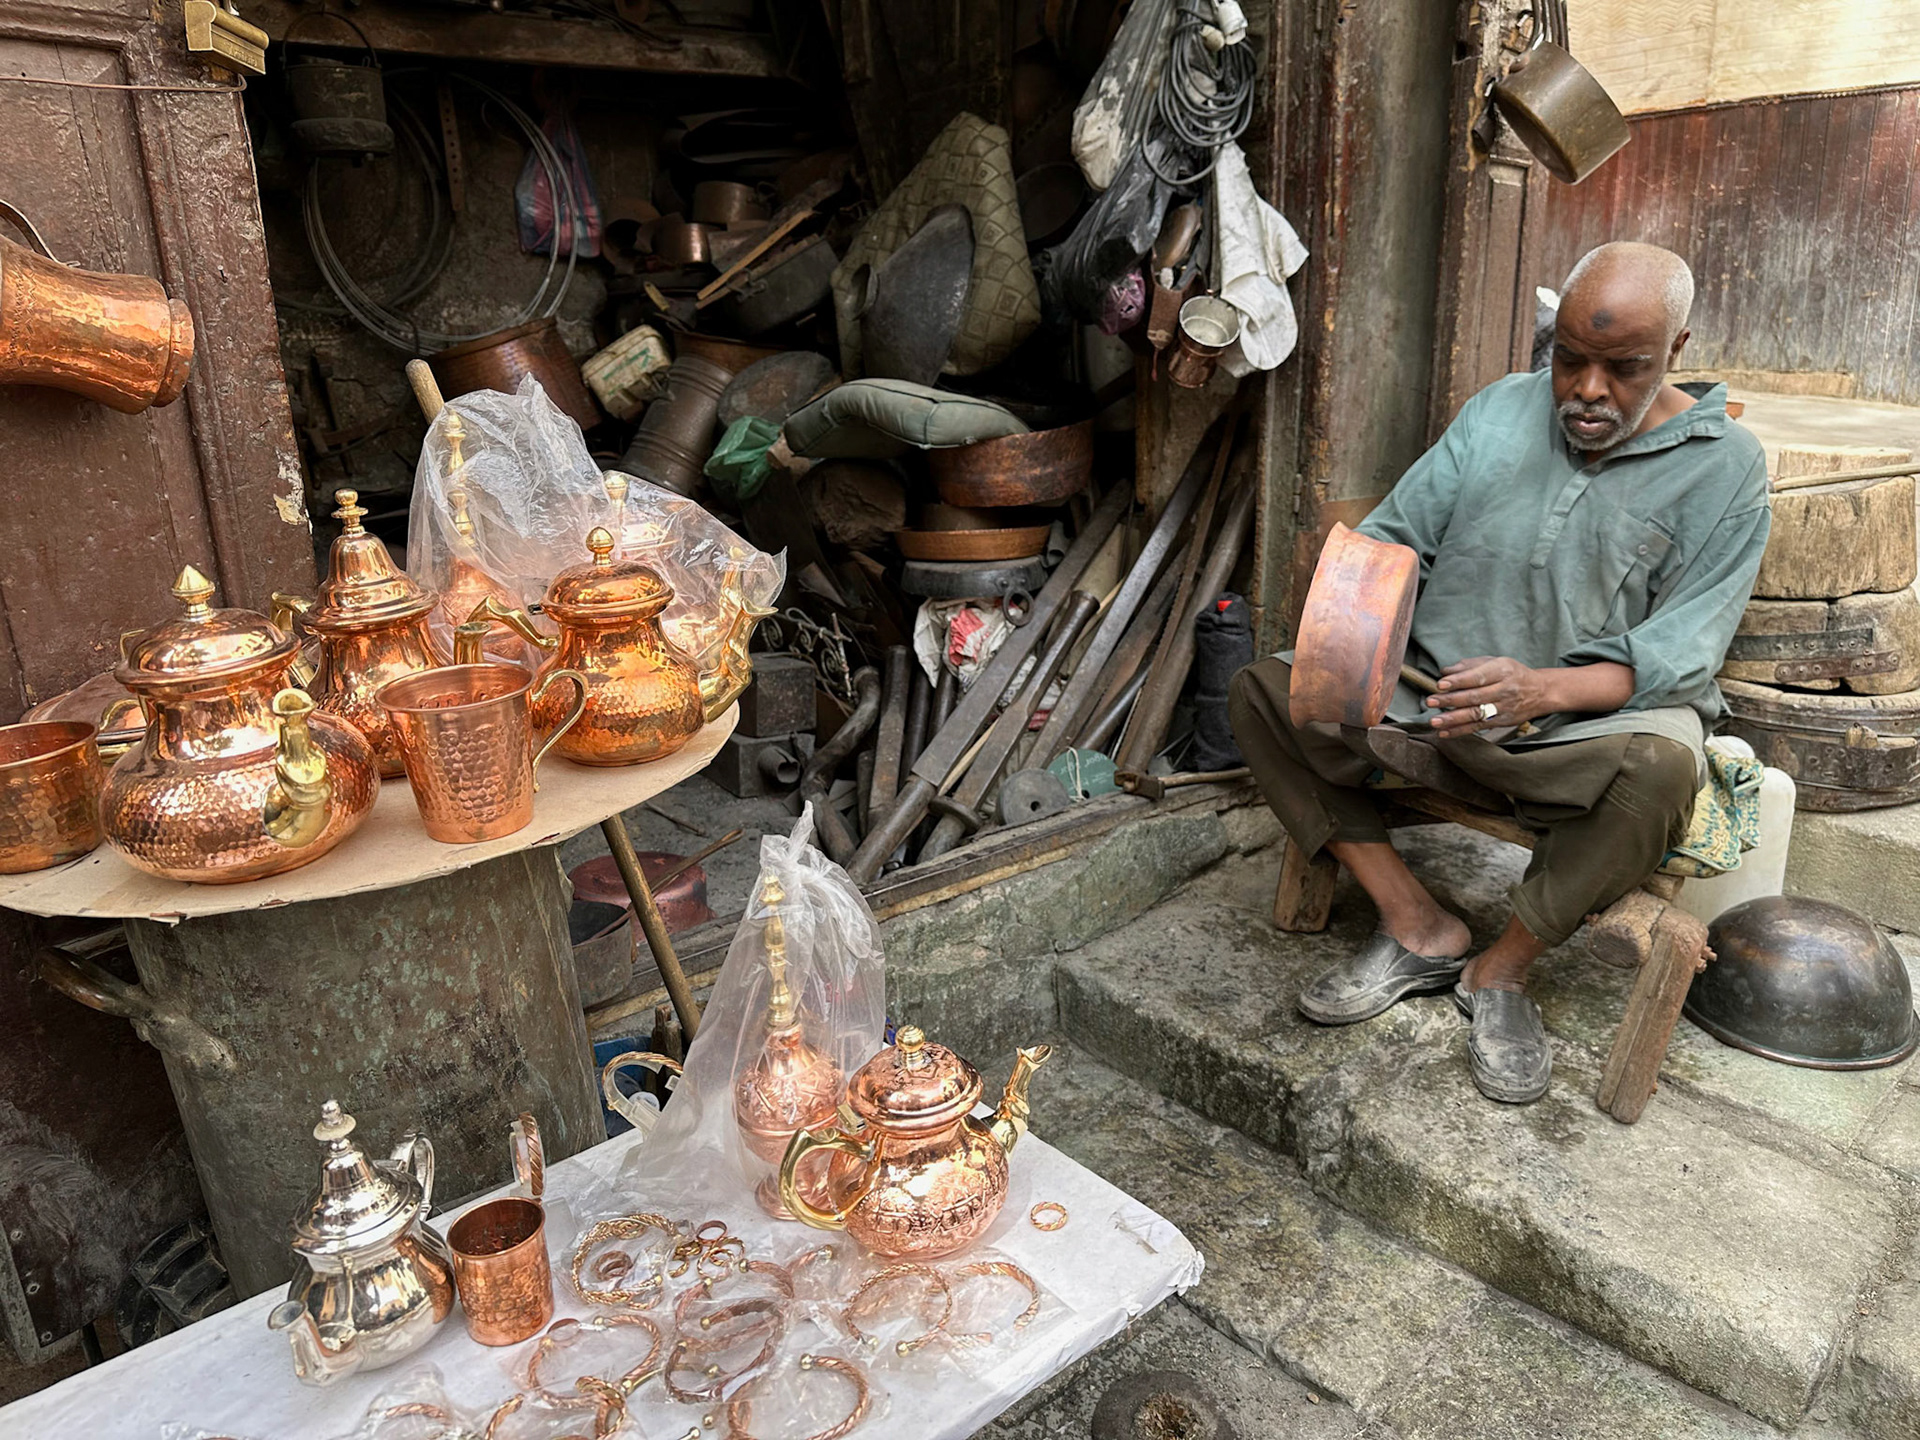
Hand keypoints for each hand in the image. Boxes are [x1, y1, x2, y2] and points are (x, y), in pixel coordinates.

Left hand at [1425, 657, 1552, 735]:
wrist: (1540, 692)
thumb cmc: (1512, 674)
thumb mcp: (1495, 662)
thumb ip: (1469, 665)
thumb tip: (1445, 671)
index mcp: (1502, 671)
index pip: (1478, 676)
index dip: (1459, 681)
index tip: (1441, 684)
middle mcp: (1504, 690)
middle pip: (1475, 696)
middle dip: (1450, 700)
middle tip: (1431, 701)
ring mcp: (1503, 708)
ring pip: (1475, 714)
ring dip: (1453, 719)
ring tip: (1435, 721)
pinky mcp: (1501, 721)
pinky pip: (1478, 727)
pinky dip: (1460, 731)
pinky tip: (1445, 733)